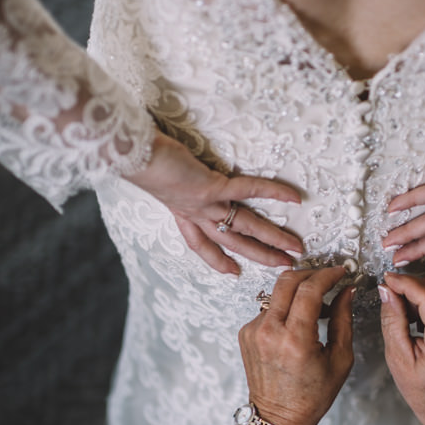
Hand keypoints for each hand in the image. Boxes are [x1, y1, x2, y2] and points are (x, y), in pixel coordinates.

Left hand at [125, 132, 303, 274]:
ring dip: (273, 239)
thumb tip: (168, 166)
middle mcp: (196, 213)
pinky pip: (248, 190)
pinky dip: (272, 192)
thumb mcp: (154, 173)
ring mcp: (205, 203)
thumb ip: (167, 176)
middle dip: (260, 256)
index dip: (218, 260)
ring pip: (245, 227)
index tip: (233, 273)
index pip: (201, 243)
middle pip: (233, 241)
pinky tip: (294, 197)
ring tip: (295, 249)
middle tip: (283, 267)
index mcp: (182, 212)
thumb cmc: (140, 157)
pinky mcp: (211, 186)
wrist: (129, 152)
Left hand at [238, 267, 354, 424]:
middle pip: (288, 281)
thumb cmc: (311, 396)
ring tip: (317, 308)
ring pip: (277, 293)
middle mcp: (269, 332)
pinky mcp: (246, 333)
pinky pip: (268, 308)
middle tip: (328, 279)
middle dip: (311, 273)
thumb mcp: (340, 359)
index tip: (340, 272)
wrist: (277, 418)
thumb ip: (343, 319)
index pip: (309, 289)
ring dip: (299, 292)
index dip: (328, 275)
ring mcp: (253, 331)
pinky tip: (298, 323)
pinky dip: (286, 308)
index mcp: (295, 340)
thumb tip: (347, 291)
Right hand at [379, 271, 424, 424]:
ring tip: (410, 318)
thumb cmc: (423, 387)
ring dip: (421, 292)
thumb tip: (387, 289)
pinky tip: (422, 319)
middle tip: (397, 307)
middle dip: (412, 288)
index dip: (405, 283)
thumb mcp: (398, 357)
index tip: (387, 280)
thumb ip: (393, 320)